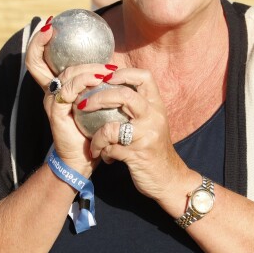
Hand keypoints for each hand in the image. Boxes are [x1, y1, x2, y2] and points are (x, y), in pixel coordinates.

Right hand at [25, 19, 115, 174]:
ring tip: (104, 68)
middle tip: (51, 28)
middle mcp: (50, 92)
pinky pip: (68, 92)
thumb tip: (110, 60)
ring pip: (64, 75)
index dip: (39, 41)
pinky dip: (84, 83)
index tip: (50, 24)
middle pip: (36, 62)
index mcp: (57, 87)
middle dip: (39, 42)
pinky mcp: (56, 112)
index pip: (40, 59)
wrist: (85, 156)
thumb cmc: (92, 127)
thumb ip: (96, 81)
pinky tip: (100, 80)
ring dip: (85, 68)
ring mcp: (51, 102)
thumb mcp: (94, 100)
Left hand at [85, 67, 188, 202]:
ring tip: (94, 143)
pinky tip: (105, 156)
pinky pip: (110, 149)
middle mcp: (154, 117)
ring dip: (97, 136)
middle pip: (124, 95)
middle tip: (83, 104)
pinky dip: (103, 152)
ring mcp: (146, 136)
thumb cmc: (155, 149)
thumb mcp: (152, 123)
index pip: (144, 77)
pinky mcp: (136, 155)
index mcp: (156, 106)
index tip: (105, 77)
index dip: (123, 73)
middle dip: (99, 98)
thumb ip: (137, 108)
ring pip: (111, 127)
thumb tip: (110, 89)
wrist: (169, 179)